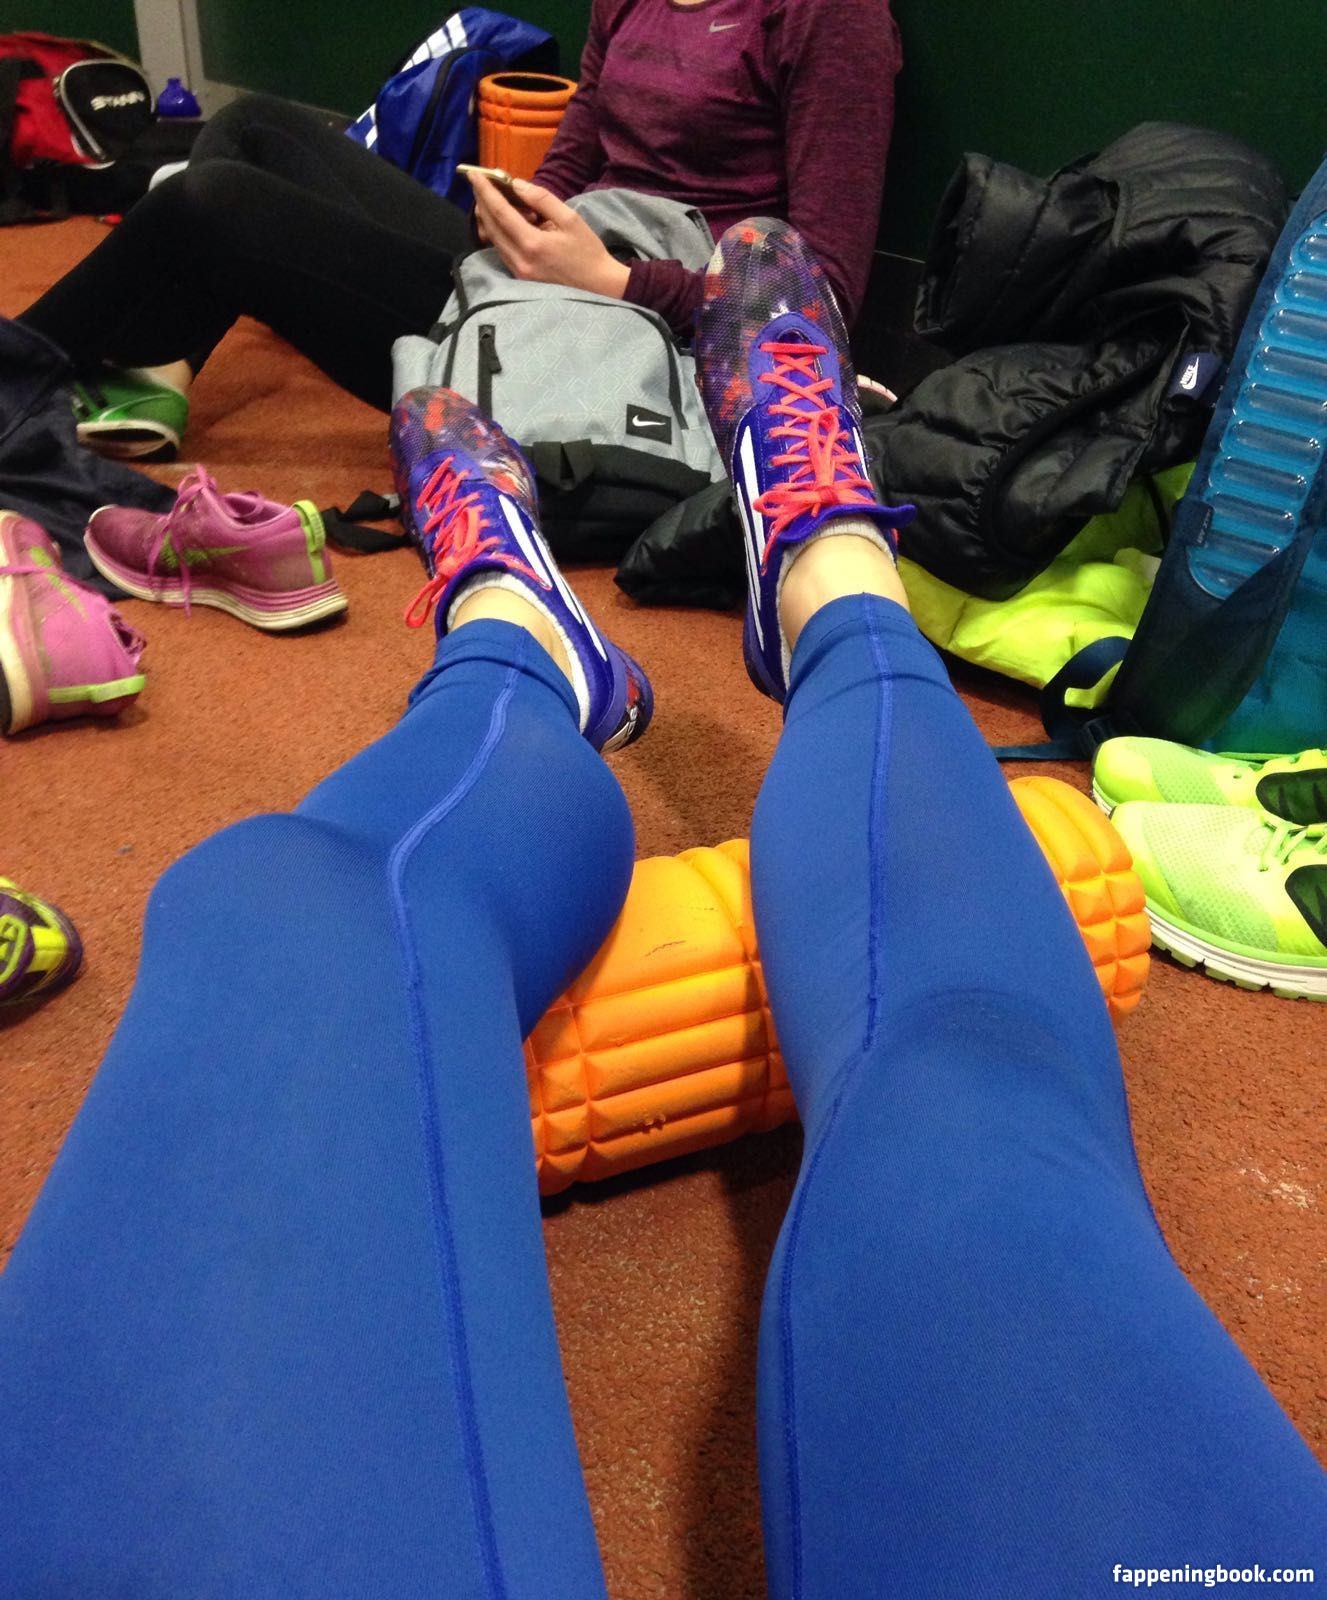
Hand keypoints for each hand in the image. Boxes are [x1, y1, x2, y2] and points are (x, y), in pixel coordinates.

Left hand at [468, 173, 630, 298]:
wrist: (598, 286)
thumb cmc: (588, 251)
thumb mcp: (570, 218)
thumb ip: (542, 199)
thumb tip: (516, 184)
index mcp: (532, 244)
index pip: (500, 212)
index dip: (485, 191)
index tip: (474, 174)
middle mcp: (519, 260)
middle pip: (490, 226)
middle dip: (482, 201)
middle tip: (479, 183)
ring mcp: (517, 271)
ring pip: (492, 239)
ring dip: (487, 216)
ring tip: (490, 198)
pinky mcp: (519, 277)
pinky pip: (500, 249)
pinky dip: (497, 231)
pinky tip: (502, 219)